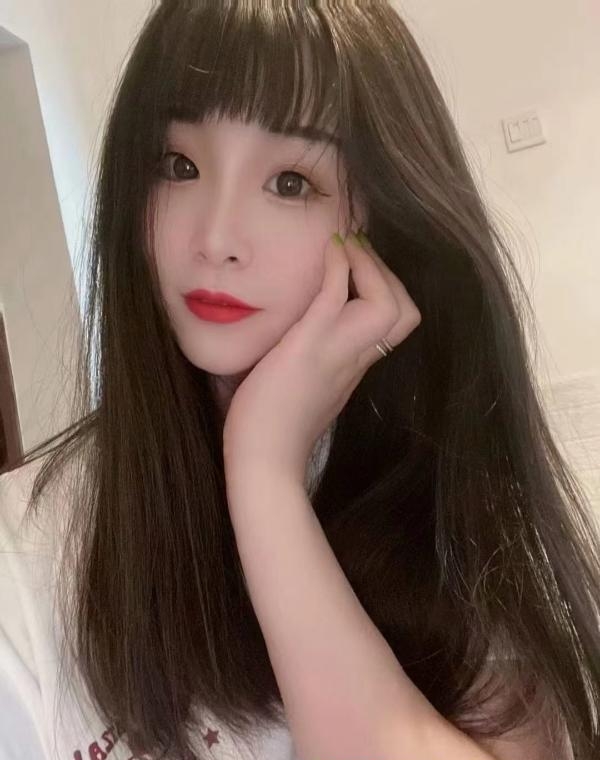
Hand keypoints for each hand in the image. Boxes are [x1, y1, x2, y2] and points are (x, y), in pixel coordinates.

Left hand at [222, 231, 421, 484]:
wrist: (264, 462)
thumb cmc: (270, 432)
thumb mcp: (302, 392)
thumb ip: (311, 367)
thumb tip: (292, 344)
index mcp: (353, 368)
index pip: (393, 324)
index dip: (385, 290)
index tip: (359, 269)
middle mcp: (355, 359)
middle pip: (406, 313)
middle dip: (388, 275)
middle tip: (359, 256)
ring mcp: (336, 351)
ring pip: (390, 305)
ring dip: (372, 268)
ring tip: (348, 251)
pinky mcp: (309, 344)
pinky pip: (336, 296)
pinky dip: (340, 266)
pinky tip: (330, 249)